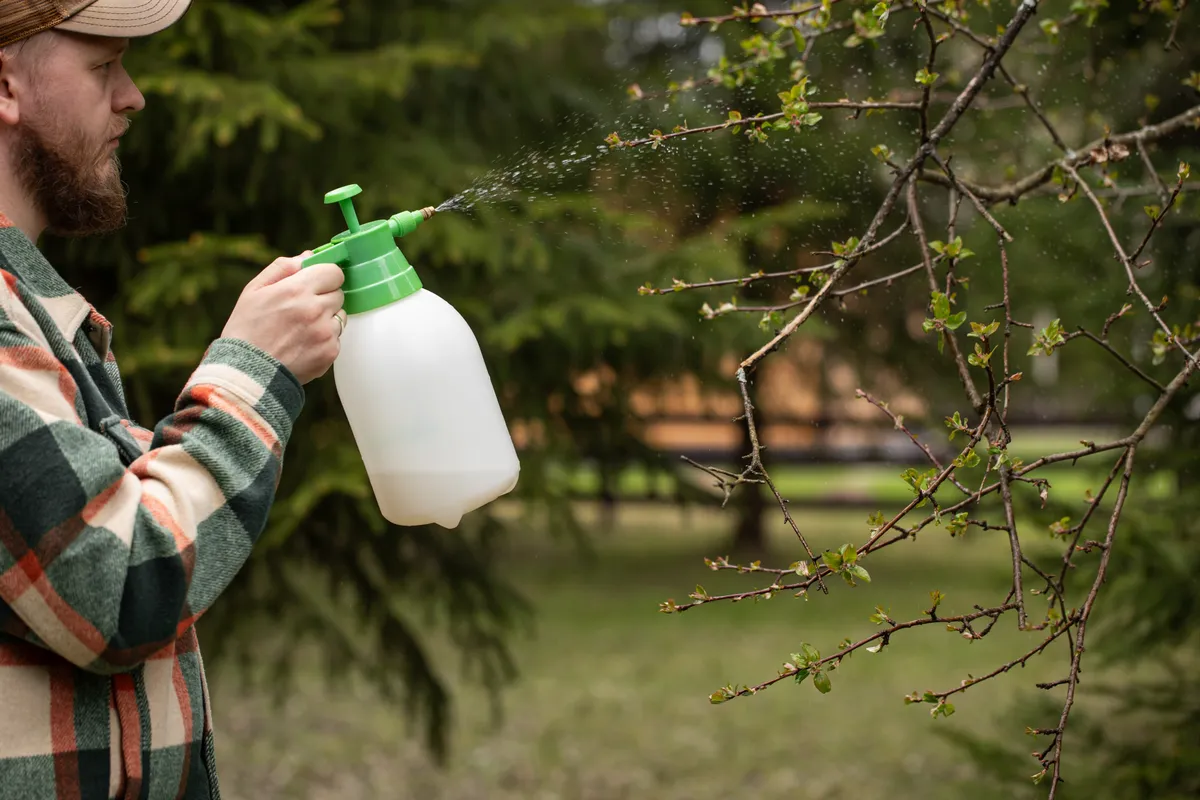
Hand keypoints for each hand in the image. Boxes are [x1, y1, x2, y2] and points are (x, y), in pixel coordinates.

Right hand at [221, 252, 345, 383]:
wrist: (246, 372)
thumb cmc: (246, 329)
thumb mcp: (254, 290)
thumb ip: (282, 268)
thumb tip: (308, 257)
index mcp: (297, 289)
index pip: (333, 272)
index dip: (324, 276)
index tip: (316, 283)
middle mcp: (315, 309)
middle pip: (338, 293)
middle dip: (324, 297)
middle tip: (303, 309)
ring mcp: (325, 333)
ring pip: (340, 316)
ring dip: (326, 319)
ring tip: (301, 330)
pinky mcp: (330, 353)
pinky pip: (336, 338)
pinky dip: (324, 340)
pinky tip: (303, 345)